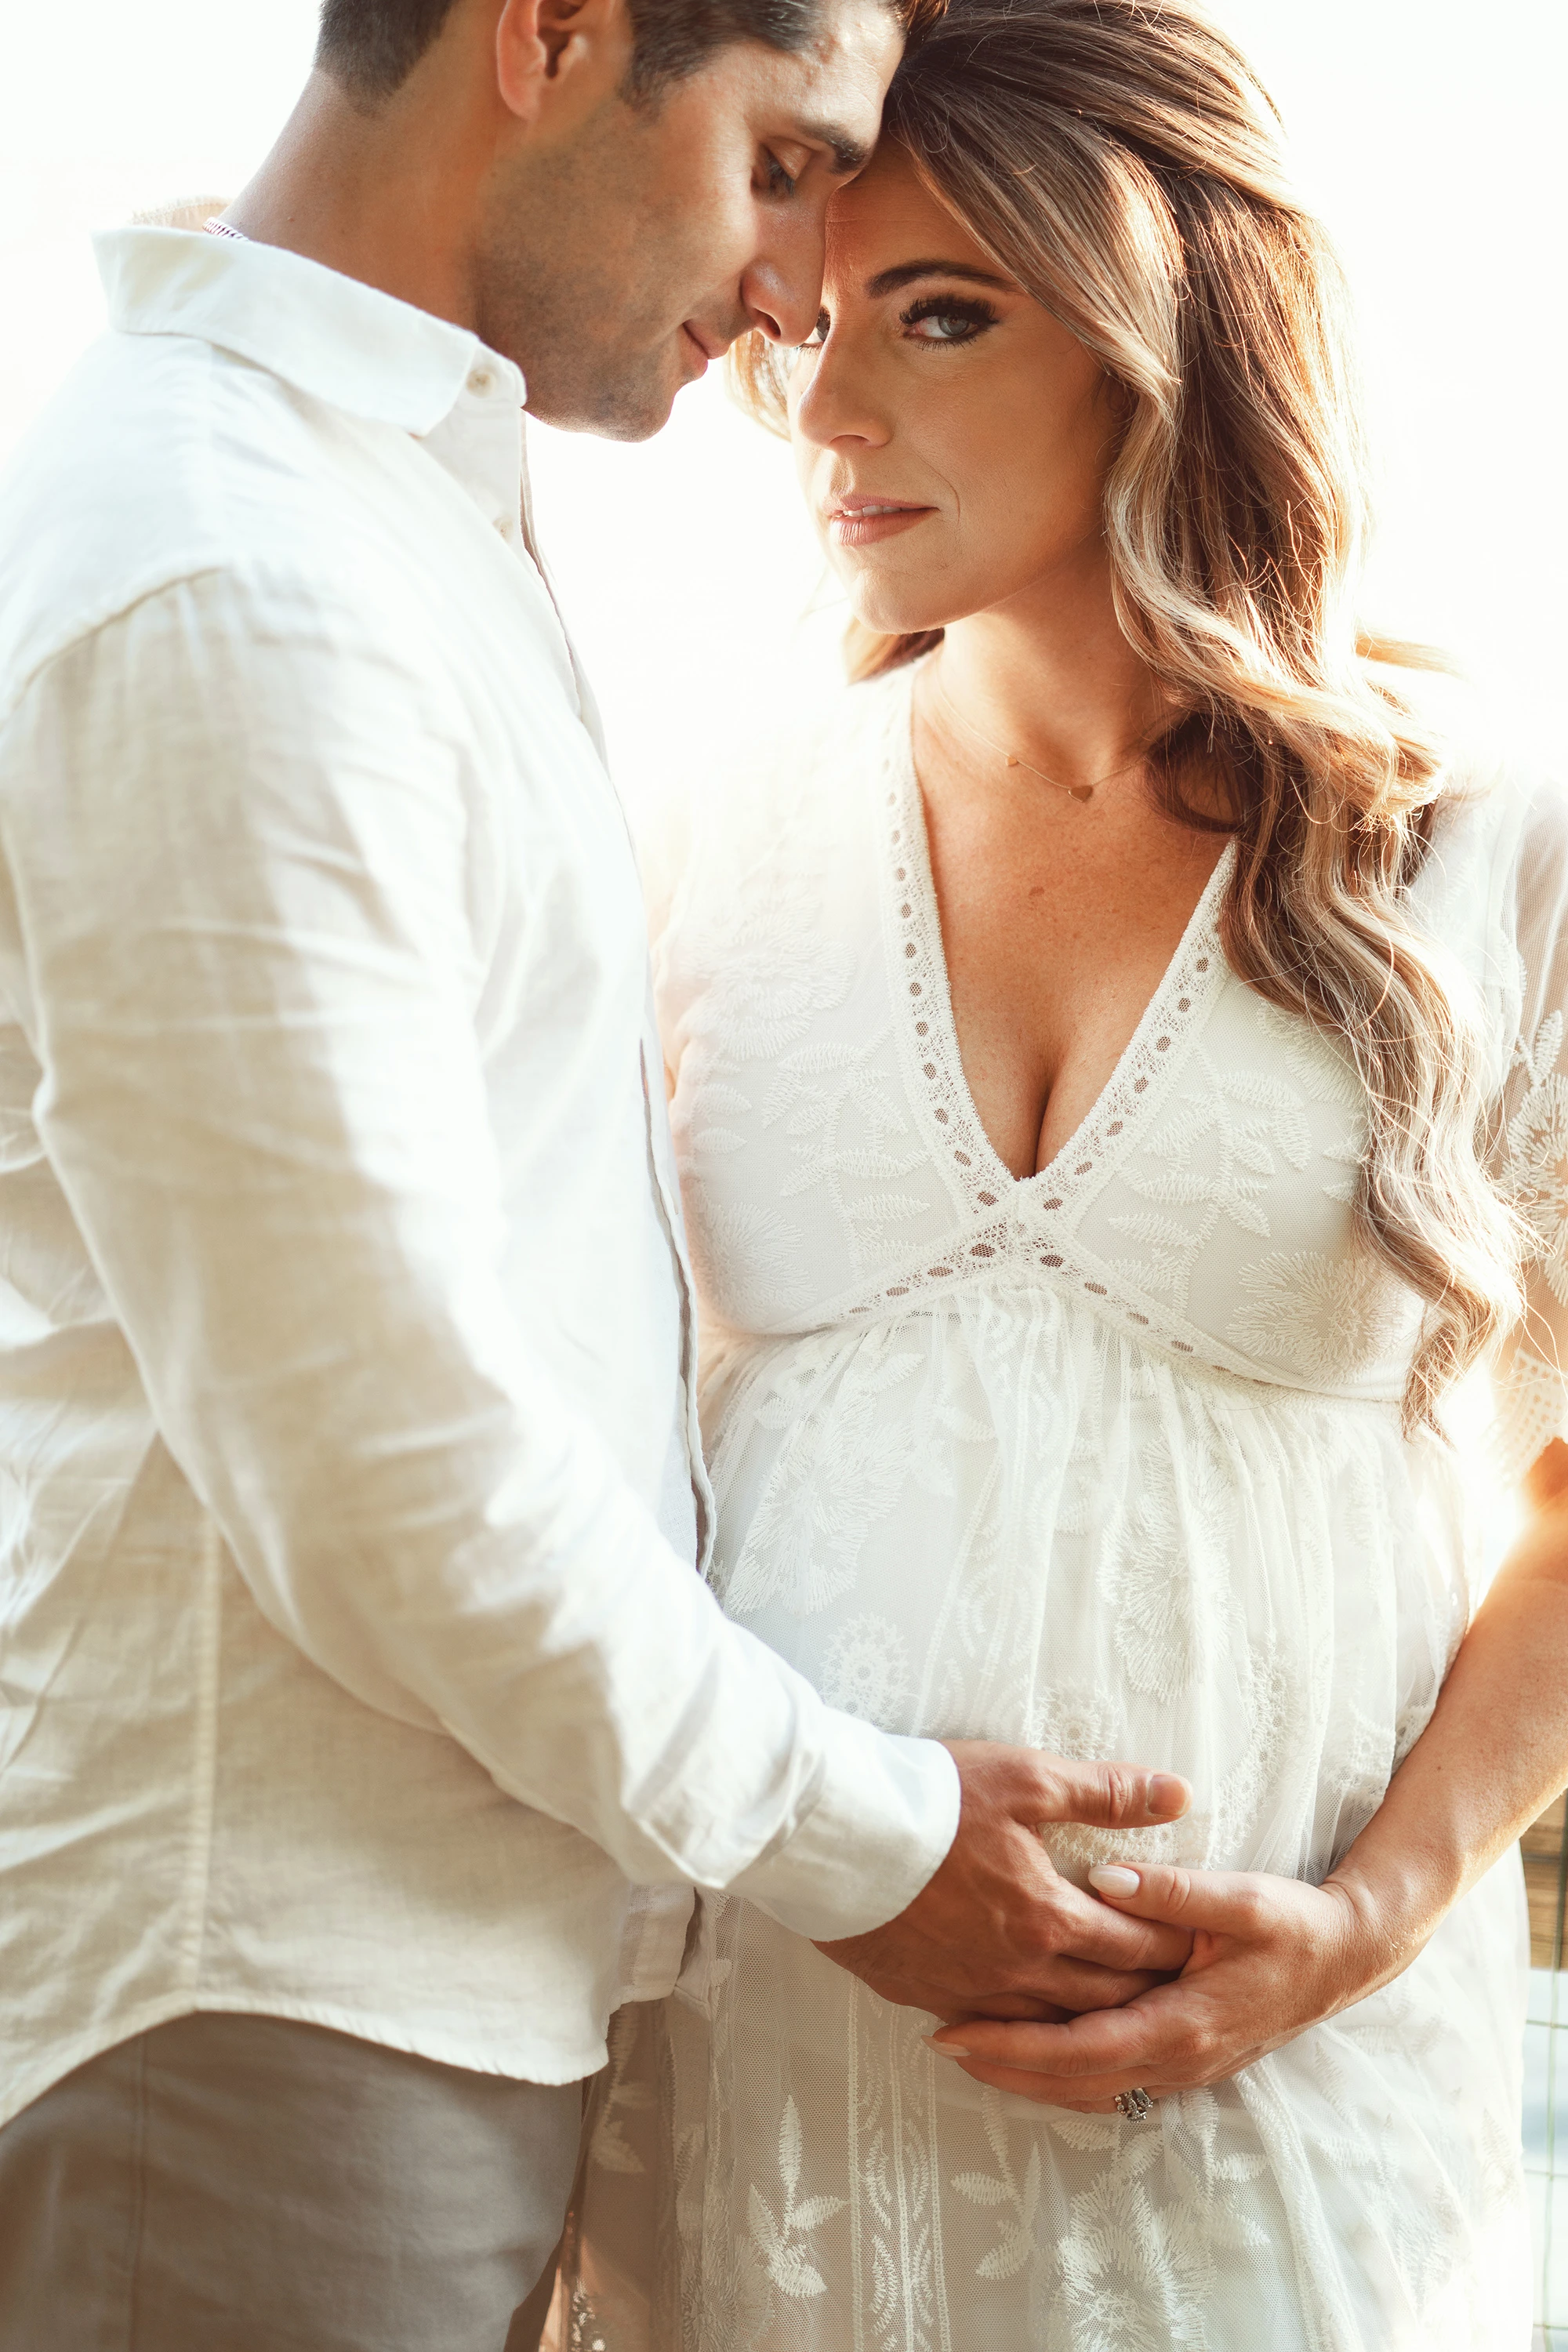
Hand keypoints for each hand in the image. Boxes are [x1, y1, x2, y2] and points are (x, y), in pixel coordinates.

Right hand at [815, 1744, 1194, 2021]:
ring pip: (1049, 2025)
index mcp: (1050, 1917)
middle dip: (1146, 1996)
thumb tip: (1179, 1793)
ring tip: (1118, 2018)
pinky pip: (990, 2026)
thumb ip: (1106, 1793)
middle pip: (1103, 2000)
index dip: (1177, 1948)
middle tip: (1178, 1995)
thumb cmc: (931, 1798)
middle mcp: (1018, 1969)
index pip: (1136, 1946)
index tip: (1206, 1952)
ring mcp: (970, 1990)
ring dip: (1088, 2024)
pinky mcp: (925, 1994)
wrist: (834, 1834)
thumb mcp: (1026, 1778)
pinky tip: (1030, 2028)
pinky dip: (1021, 2031)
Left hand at [925, 1859, 1389, 2107]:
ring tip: (967, 2051)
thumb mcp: (1238, 1898)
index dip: (1015, 2045)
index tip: (957, 2030)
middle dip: (1005, 2066)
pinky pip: (1111, 2081)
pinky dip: (1064, 2075)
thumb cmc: (1292, 1922)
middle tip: (939, 2042)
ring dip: (1029, 2075)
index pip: (1080, 2047)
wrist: (1346, 1958)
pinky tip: (1031, 2056)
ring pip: (1090, 2088)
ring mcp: (1184, 2068)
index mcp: (1184, 2022)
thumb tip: (1104, 1879)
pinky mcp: (1185, 2061)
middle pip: (1073, 2079)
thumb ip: (1170, 1891)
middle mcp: (1179, 2059)